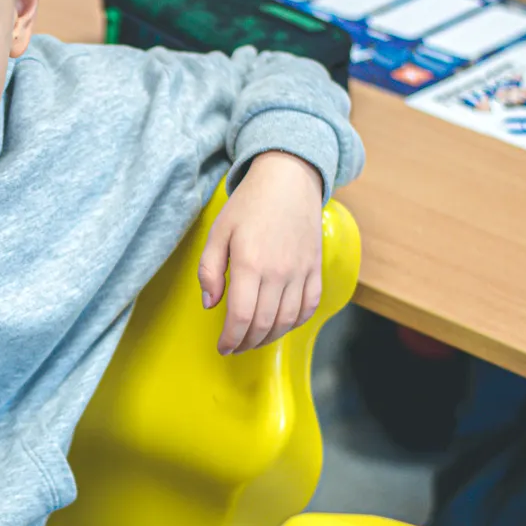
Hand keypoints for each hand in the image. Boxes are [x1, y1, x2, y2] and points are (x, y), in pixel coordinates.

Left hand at [198, 151, 323, 353]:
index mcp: (249, 263)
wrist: (289, 178)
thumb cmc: (249, 204)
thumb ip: (209, 270)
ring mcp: (301, 271)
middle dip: (246, 343)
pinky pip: (309, 306)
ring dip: (269, 338)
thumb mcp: (218, 231)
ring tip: (254, 339)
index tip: (223, 347)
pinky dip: (295, 323)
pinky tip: (281, 325)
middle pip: (263, 324)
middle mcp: (278, 272)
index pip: (240, 317)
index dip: (230, 339)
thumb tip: (210, 304)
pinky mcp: (316, 268)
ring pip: (287, 321)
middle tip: (235, 346)